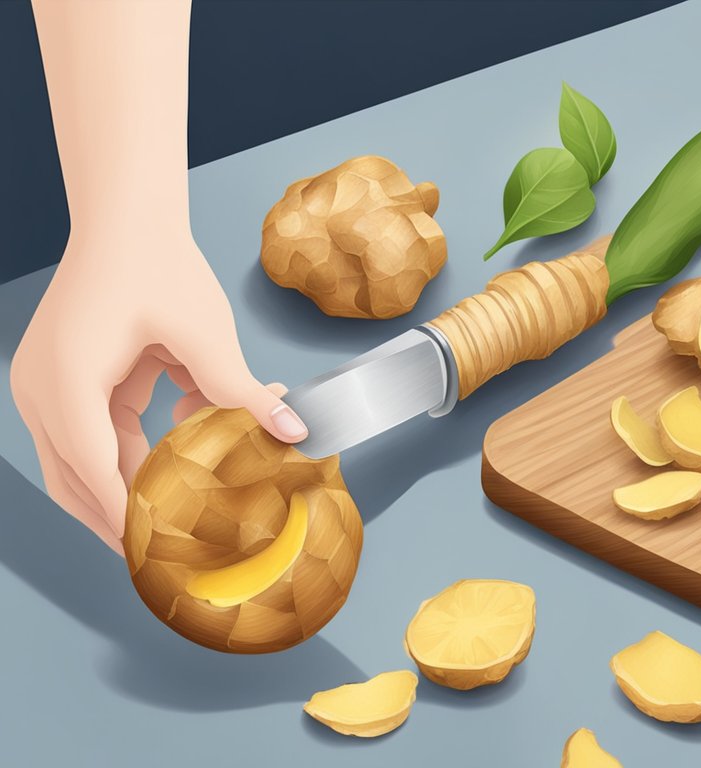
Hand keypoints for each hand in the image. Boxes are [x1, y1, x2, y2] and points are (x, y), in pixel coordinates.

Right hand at [11, 230, 307, 553]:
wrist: (126, 217)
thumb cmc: (157, 264)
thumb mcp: (202, 332)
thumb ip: (238, 388)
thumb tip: (290, 429)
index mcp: (67, 378)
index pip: (94, 465)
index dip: (126, 511)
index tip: (156, 548)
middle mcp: (42, 387)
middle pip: (73, 477)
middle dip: (118, 517)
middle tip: (162, 555)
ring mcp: (46, 385)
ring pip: (80, 462)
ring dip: (127, 485)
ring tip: (170, 520)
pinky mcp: (65, 380)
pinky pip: (94, 433)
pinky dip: (132, 448)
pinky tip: (182, 442)